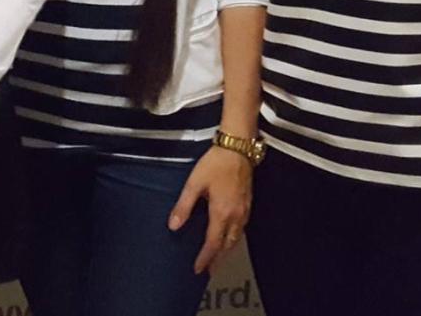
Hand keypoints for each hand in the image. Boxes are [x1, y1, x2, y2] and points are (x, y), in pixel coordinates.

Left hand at [168, 145, 252, 274]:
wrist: (238, 149)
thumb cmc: (215, 164)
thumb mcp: (194, 183)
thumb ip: (184, 206)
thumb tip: (173, 226)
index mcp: (222, 213)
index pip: (213, 243)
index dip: (205, 258)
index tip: (197, 269)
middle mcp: (236, 216)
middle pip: (227, 245)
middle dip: (217, 260)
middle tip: (208, 271)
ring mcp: (244, 211)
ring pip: (236, 239)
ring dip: (226, 251)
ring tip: (216, 259)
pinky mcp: (248, 205)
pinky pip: (241, 230)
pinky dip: (233, 240)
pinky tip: (227, 239)